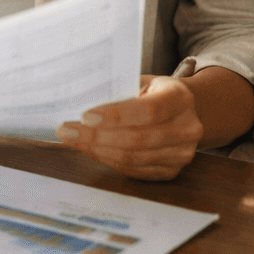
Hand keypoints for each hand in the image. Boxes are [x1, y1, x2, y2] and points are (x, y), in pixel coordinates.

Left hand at [55, 75, 205, 180]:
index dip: (115, 116)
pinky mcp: (170, 171)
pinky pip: (133, 170)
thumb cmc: (152, 92)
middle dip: (96, 136)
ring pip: (133, 157)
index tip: (84, 116)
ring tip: (72, 139)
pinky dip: (107, 159)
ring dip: (97, 150)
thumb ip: (117, 90)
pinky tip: (89, 149)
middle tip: (66, 130)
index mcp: (180, 98)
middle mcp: (187, 128)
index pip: (148, 111)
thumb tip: (79, 101)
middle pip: (138, 139)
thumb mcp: (140, 81)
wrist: (181, 111)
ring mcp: (181, 154)